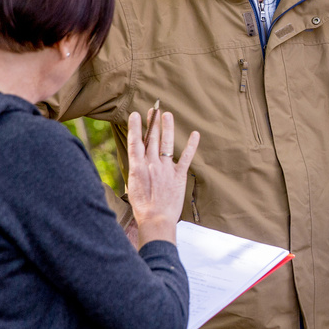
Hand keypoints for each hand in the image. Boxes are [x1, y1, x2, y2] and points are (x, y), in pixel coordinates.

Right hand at [127, 108, 199, 245]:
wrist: (156, 219)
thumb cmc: (142, 207)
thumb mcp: (132, 186)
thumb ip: (136, 171)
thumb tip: (138, 162)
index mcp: (137, 167)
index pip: (135, 142)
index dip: (136, 127)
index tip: (136, 114)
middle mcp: (152, 164)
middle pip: (152, 139)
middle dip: (153, 123)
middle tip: (154, 109)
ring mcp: (166, 169)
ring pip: (167, 143)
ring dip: (167, 128)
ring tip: (167, 115)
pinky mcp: (179, 176)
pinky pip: (187, 157)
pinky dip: (192, 145)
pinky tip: (195, 134)